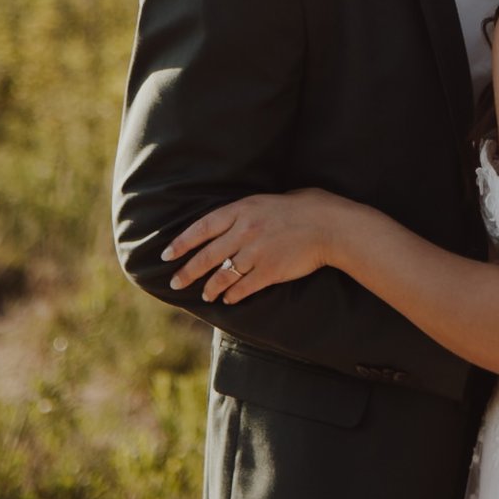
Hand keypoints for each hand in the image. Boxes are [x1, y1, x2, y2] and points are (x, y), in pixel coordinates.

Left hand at [163, 190, 345, 303]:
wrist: (331, 226)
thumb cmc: (307, 207)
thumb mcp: (271, 199)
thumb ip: (250, 210)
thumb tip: (237, 219)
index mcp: (243, 209)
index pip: (201, 228)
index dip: (181, 243)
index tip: (167, 254)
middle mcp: (244, 231)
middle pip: (206, 256)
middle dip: (187, 272)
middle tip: (175, 283)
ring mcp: (256, 253)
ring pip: (222, 275)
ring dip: (210, 288)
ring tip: (205, 295)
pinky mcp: (269, 272)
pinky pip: (242, 288)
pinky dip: (232, 295)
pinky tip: (228, 299)